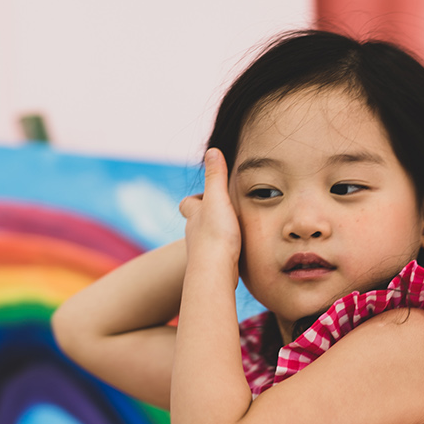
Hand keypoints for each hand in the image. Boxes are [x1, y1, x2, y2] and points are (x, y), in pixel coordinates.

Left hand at [179, 148, 241, 262]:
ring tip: (231, 232)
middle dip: (204, 218)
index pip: (188, 203)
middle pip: (195, 223)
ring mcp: (202, 252)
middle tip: (221, 213)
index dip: (194, 199)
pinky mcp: (213, 268)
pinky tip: (235, 253)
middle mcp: (194, 234)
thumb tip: (212, 151)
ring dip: (215, 235)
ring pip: (205, 240)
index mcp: (195, 216)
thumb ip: (216, 176)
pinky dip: (223, 251)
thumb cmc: (216, 235)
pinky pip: (217, 256)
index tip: (206, 196)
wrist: (214, 273)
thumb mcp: (218, 199)